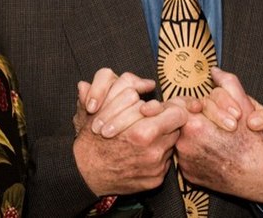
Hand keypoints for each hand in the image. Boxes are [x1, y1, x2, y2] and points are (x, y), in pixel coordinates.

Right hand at [72, 68, 189, 195]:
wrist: (83, 175)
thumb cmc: (93, 140)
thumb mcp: (106, 111)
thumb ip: (127, 94)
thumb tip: (147, 83)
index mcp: (144, 133)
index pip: (178, 114)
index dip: (170, 108)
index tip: (160, 109)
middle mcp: (154, 152)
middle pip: (177, 128)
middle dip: (166, 122)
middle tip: (153, 121)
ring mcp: (156, 168)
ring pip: (171, 144)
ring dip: (162, 139)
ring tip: (143, 138)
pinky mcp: (155, 180)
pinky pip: (165, 162)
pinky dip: (156, 157)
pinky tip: (140, 154)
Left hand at [175, 68, 262, 202]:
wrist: (258, 177)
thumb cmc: (252, 142)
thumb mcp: (244, 105)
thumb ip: (227, 83)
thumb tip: (215, 70)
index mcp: (194, 125)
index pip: (178, 104)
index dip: (191, 103)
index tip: (200, 106)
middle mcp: (184, 145)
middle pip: (178, 121)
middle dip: (192, 116)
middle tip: (206, 117)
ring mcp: (184, 162)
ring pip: (180, 137)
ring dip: (192, 132)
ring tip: (212, 133)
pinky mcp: (188, 175)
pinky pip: (185, 155)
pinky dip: (194, 150)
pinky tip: (212, 149)